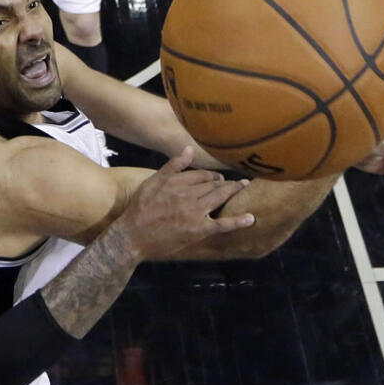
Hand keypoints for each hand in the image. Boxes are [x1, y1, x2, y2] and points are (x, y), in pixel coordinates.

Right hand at [117, 147, 254, 259]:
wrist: (133, 235)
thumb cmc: (140, 208)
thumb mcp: (152, 182)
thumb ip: (172, 166)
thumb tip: (189, 149)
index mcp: (177, 182)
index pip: (202, 174)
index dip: (212, 176)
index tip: (218, 179)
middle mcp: (188, 195)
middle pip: (214, 185)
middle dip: (226, 183)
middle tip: (237, 183)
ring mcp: (195, 212)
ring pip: (220, 198)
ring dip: (234, 191)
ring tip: (244, 188)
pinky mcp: (199, 230)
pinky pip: (223, 224)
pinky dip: (238, 221)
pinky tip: (251, 218)